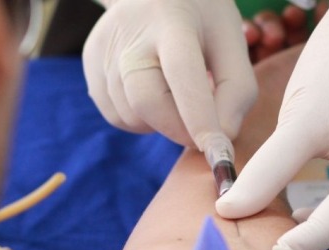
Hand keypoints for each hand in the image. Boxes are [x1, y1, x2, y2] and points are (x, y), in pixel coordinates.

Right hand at [83, 0, 255, 148]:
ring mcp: (104, 50)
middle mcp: (130, 35)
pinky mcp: (90, 64)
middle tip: (203, 131)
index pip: (183, 74)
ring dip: (162, 124)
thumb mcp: (231, 40)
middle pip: (147, 101)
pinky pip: (117, 116)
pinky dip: (143, 120)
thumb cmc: (201, 18)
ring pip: (131, 116)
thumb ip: (237, 89)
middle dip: (180, 130)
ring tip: (178, 96)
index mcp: (172, 22)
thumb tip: (223, 137)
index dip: (200, 118)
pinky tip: (156, 94)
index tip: (218, 153)